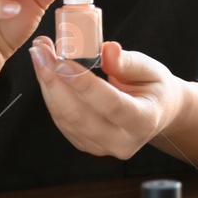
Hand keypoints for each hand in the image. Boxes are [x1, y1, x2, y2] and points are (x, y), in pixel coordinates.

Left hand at [28, 37, 188, 159]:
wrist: (157, 112)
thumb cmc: (154, 87)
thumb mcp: (150, 69)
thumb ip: (127, 62)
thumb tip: (107, 50)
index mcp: (143, 121)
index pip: (111, 105)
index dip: (84, 85)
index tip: (63, 61)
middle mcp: (122, 142)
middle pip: (80, 116)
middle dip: (54, 82)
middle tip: (41, 52)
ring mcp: (102, 148)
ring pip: (65, 118)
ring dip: (47, 85)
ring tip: (40, 54)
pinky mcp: (86, 145)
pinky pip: (62, 121)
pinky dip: (51, 94)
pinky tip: (46, 71)